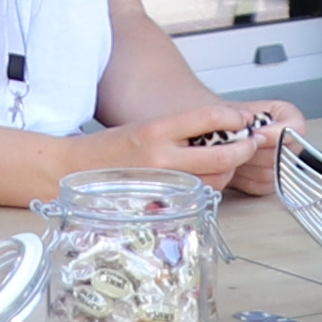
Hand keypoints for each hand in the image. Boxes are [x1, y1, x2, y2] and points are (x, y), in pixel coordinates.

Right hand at [89, 98, 295, 195]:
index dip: (233, 119)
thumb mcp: (143, 127)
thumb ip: (178, 131)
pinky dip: (209, 187)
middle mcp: (160, 157)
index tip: (243, 119)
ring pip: (215, 180)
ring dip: (228, 170)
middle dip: (242, 149)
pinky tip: (207, 178)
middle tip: (249, 143)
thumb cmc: (109, 149)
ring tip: (228, 160)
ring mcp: (161, 184)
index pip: (206, 118)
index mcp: (155, 129)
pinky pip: (197, 197)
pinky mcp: (160, 204)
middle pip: (220, 156)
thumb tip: (221, 130)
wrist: (72, 170)